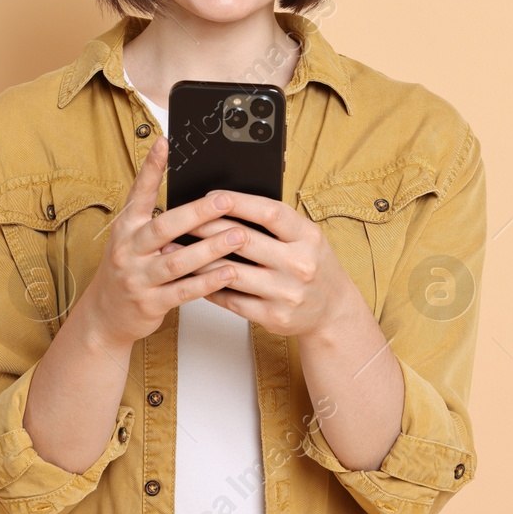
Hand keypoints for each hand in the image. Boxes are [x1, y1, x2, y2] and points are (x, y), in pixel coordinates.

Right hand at [78, 136, 259, 350]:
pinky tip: (229, 272)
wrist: (104, 316)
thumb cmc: (127, 270)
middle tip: (225, 199)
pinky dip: (208, 281)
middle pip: (164, 226)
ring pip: (178, 260)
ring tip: (239, 235)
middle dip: (197, 213)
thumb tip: (193, 198)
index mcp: (126, 228)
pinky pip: (184, 291)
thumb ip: (155, 221)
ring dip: (211, 248)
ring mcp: (138, 278)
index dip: (151, 167)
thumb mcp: (131, 240)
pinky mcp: (150, 303)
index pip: (139, 193)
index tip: (165, 142)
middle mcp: (128, 250)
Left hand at [196, 190, 361, 339]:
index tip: (211, 197)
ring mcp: (286, 293)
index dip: (237, 202)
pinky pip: (232, 300)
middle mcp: (299, 264)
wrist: (334, 312)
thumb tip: (230, 204)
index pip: (269, 213)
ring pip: (231, 273)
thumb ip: (277, 223)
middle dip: (207, 228)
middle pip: (243, 241)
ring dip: (200, 260)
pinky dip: (210, 287)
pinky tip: (195, 277)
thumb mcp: (308, 237)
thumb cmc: (314, 266)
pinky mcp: (273, 316)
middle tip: (183, 221)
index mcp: (308, 237)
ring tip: (178, 251)